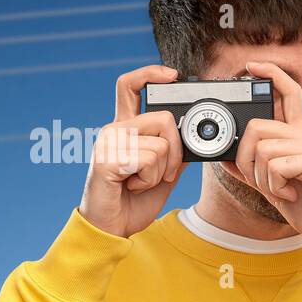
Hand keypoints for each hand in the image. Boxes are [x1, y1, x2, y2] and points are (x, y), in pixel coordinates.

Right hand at [78, 64, 184, 237]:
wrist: (112, 227)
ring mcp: (108, 143)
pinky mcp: (107, 160)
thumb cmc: (133, 200)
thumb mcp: (163, 173)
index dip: (150, 73)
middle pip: (164, 118)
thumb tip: (193, 138)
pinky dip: (150, 179)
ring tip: (141, 181)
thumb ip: (174, 152)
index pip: (130, 86)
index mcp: (126, 129)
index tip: (173, 74)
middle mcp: (114, 130)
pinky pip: (149, 160)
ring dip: (162, 171)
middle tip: (162, 172)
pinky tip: (133, 185)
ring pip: (161, 144)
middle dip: (176, 150)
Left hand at [229, 60, 301, 240]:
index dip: (272, 74)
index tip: (252, 66)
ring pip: (263, 149)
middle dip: (247, 159)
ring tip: (282, 191)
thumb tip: (225, 159)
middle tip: (262, 181)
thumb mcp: (276, 186)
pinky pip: (276, 166)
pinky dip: (276, 187)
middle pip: (258, 127)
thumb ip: (254, 170)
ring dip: (263, 179)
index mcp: (301, 135)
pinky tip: (290, 195)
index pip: (290, 92)